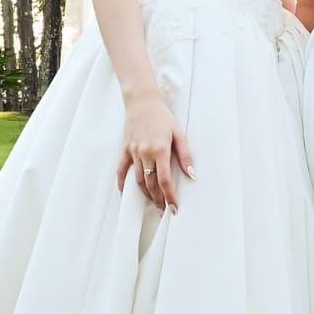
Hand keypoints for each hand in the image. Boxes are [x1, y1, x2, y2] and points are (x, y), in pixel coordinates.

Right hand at [116, 91, 195, 212]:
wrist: (142, 101)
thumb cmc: (162, 116)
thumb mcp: (179, 133)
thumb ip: (185, 155)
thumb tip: (192, 175)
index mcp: (160, 150)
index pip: (165, 180)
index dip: (170, 196)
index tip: (174, 208)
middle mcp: (145, 153)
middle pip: (151, 184)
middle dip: (158, 200)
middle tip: (164, 211)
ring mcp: (133, 152)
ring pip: (138, 180)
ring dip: (146, 194)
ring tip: (153, 203)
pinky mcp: (125, 149)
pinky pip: (121, 170)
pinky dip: (123, 183)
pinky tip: (126, 193)